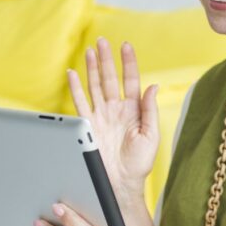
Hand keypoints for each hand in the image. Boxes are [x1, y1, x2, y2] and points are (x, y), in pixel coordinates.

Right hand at [67, 38, 159, 200]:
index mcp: (133, 110)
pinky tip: (72, 73)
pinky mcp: (87, 125)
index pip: (130, 80)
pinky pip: (79, 102)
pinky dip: (75, 88)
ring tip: (90, 50)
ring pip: (94, 86)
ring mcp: (100, 116)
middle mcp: (116, 110)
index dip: (128, 63)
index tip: (126, 45)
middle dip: (106, 59)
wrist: (120, 184)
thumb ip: (150, 110)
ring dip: (92, 68)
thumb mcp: (151, 136)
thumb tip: (153, 86)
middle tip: (102, 41)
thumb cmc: (139, 164)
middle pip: (109, 78)